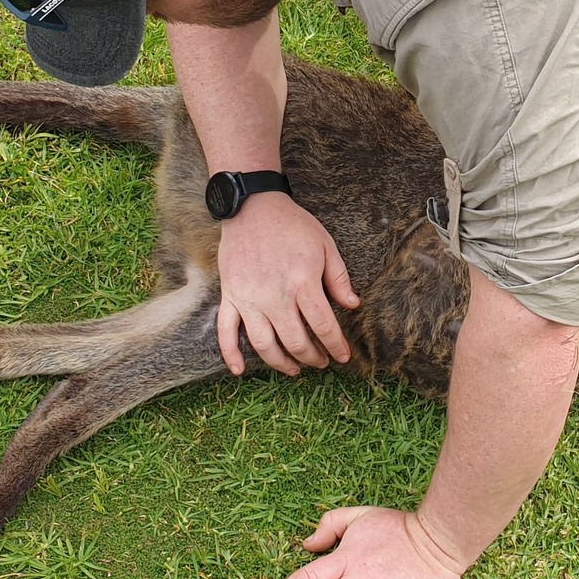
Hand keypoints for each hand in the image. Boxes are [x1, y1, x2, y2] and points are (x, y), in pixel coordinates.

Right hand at [217, 193, 359, 374]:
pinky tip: (238, 371)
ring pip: (264, 345)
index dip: (336, 346)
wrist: (252, 207)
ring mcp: (249, 299)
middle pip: (296, 341)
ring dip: (281, 363)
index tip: (343, 356)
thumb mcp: (326, 246)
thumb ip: (339, 279)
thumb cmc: (292, 225)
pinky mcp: (230, 296)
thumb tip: (353, 305)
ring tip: (294, 369)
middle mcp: (275, 296)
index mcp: (302, 283)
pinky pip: (225, 331)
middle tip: (321, 362)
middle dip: (313, 358)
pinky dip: (230, 354)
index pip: (324, 326)